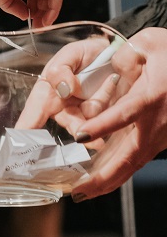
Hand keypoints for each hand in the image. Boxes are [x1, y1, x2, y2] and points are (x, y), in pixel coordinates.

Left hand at [65, 28, 166, 199]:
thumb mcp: (150, 43)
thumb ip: (125, 55)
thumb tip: (108, 68)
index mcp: (153, 96)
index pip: (125, 115)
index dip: (102, 127)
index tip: (80, 136)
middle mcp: (158, 123)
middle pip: (130, 156)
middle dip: (104, 176)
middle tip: (78, 190)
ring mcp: (160, 136)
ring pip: (133, 164)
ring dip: (108, 181)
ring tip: (81, 193)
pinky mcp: (159, 141)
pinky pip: (136, 160)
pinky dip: (117, 173)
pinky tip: (97, 183)